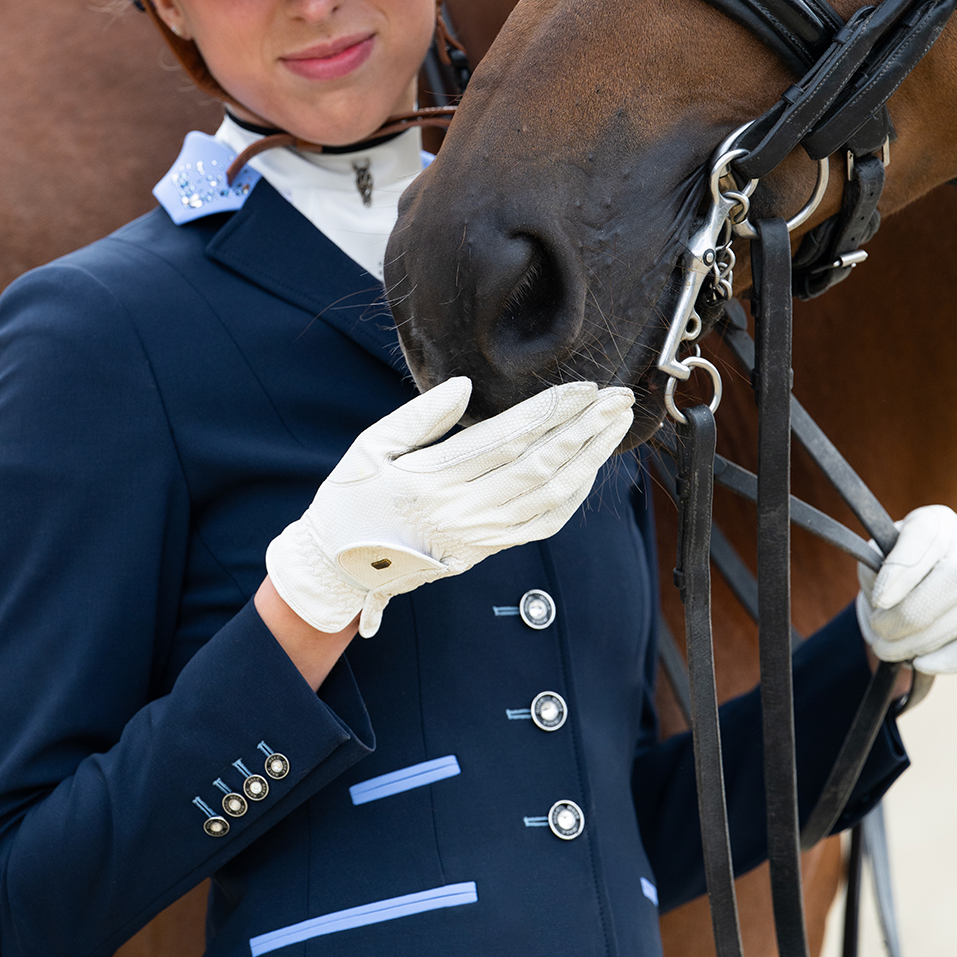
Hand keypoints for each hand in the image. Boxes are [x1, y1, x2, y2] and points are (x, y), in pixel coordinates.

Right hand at [266, 376, 633, 637]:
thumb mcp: (368, 448)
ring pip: (549, 497)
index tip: (585, 388)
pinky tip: (590, 471)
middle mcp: (461, 512)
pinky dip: (573, 498)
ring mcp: (478, 536)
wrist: (338, 569)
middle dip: (585, 429)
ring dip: (589, 460)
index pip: (507, 439)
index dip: (551, 412)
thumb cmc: (350, 501)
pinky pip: (541, 526)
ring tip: (615, 427)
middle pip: (539, 466)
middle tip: (619, 398)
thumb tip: (465, 388)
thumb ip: (417, 416)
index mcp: (430, 480)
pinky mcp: (485, 551)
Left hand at [856, 504, 956, 673]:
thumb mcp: (878, 557)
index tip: (878, 599)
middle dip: (909, 613)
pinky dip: (948, 658)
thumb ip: (876, 564)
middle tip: (880, 630)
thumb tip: (885, 598)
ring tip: (889, 650)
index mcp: (936, 523)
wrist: (924, 584)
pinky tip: (922, 663)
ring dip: (922, 640)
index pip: (925, 536)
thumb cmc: (895, 569)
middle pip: (953, 579)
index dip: (903, 569)